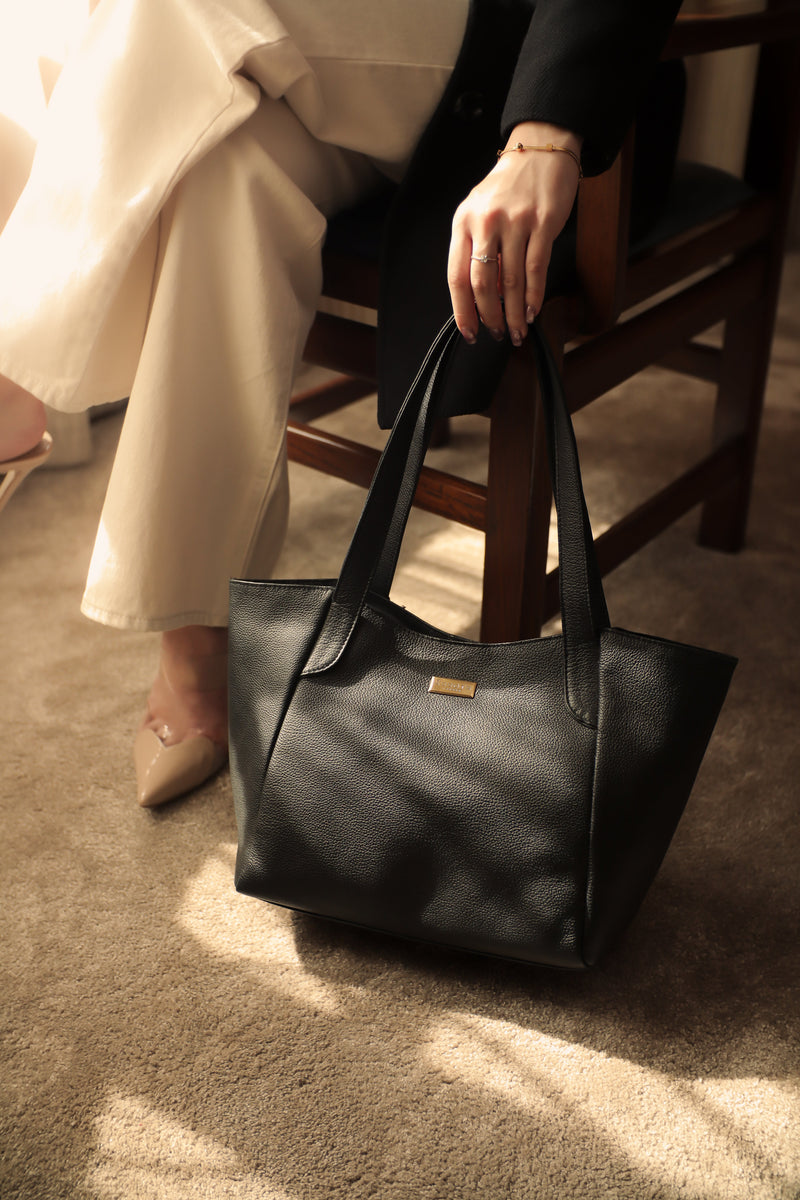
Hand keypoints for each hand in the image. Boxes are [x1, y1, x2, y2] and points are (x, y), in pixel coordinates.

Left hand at [447, 121, 582, 344]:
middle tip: (496, 334)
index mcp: (463, 222)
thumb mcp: (479, 211)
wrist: (540, 150)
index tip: (470, 333)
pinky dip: (533, 296)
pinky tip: (531, 311)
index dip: (462, 311)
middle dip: (489, 316)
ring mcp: (515, 222)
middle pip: (482, 284)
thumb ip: (475, 248)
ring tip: (517, 330)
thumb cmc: (508, 188)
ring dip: (513, 313)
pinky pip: (536, 269)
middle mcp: (485, 222)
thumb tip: (481, 297)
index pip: (457, 276)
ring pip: (510, 281)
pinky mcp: (542, 222)